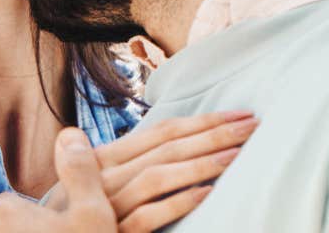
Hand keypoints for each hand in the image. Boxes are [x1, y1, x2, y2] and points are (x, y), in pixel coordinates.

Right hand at [44, 111, 256, 228]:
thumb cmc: (77, 216)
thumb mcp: (95, 184)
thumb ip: (127, 165)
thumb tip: (170, 146)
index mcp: (101, 158)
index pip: (160, 131)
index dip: (202, 120)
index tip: (238, 112)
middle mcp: (103, 176)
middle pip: (166, 148)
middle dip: (213, 133)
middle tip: (252, 125)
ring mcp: (107, 206)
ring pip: (158, 176)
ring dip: (200, 164)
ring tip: (236, 155)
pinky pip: (147, 216)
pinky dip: (177, 203)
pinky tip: (205, 195)